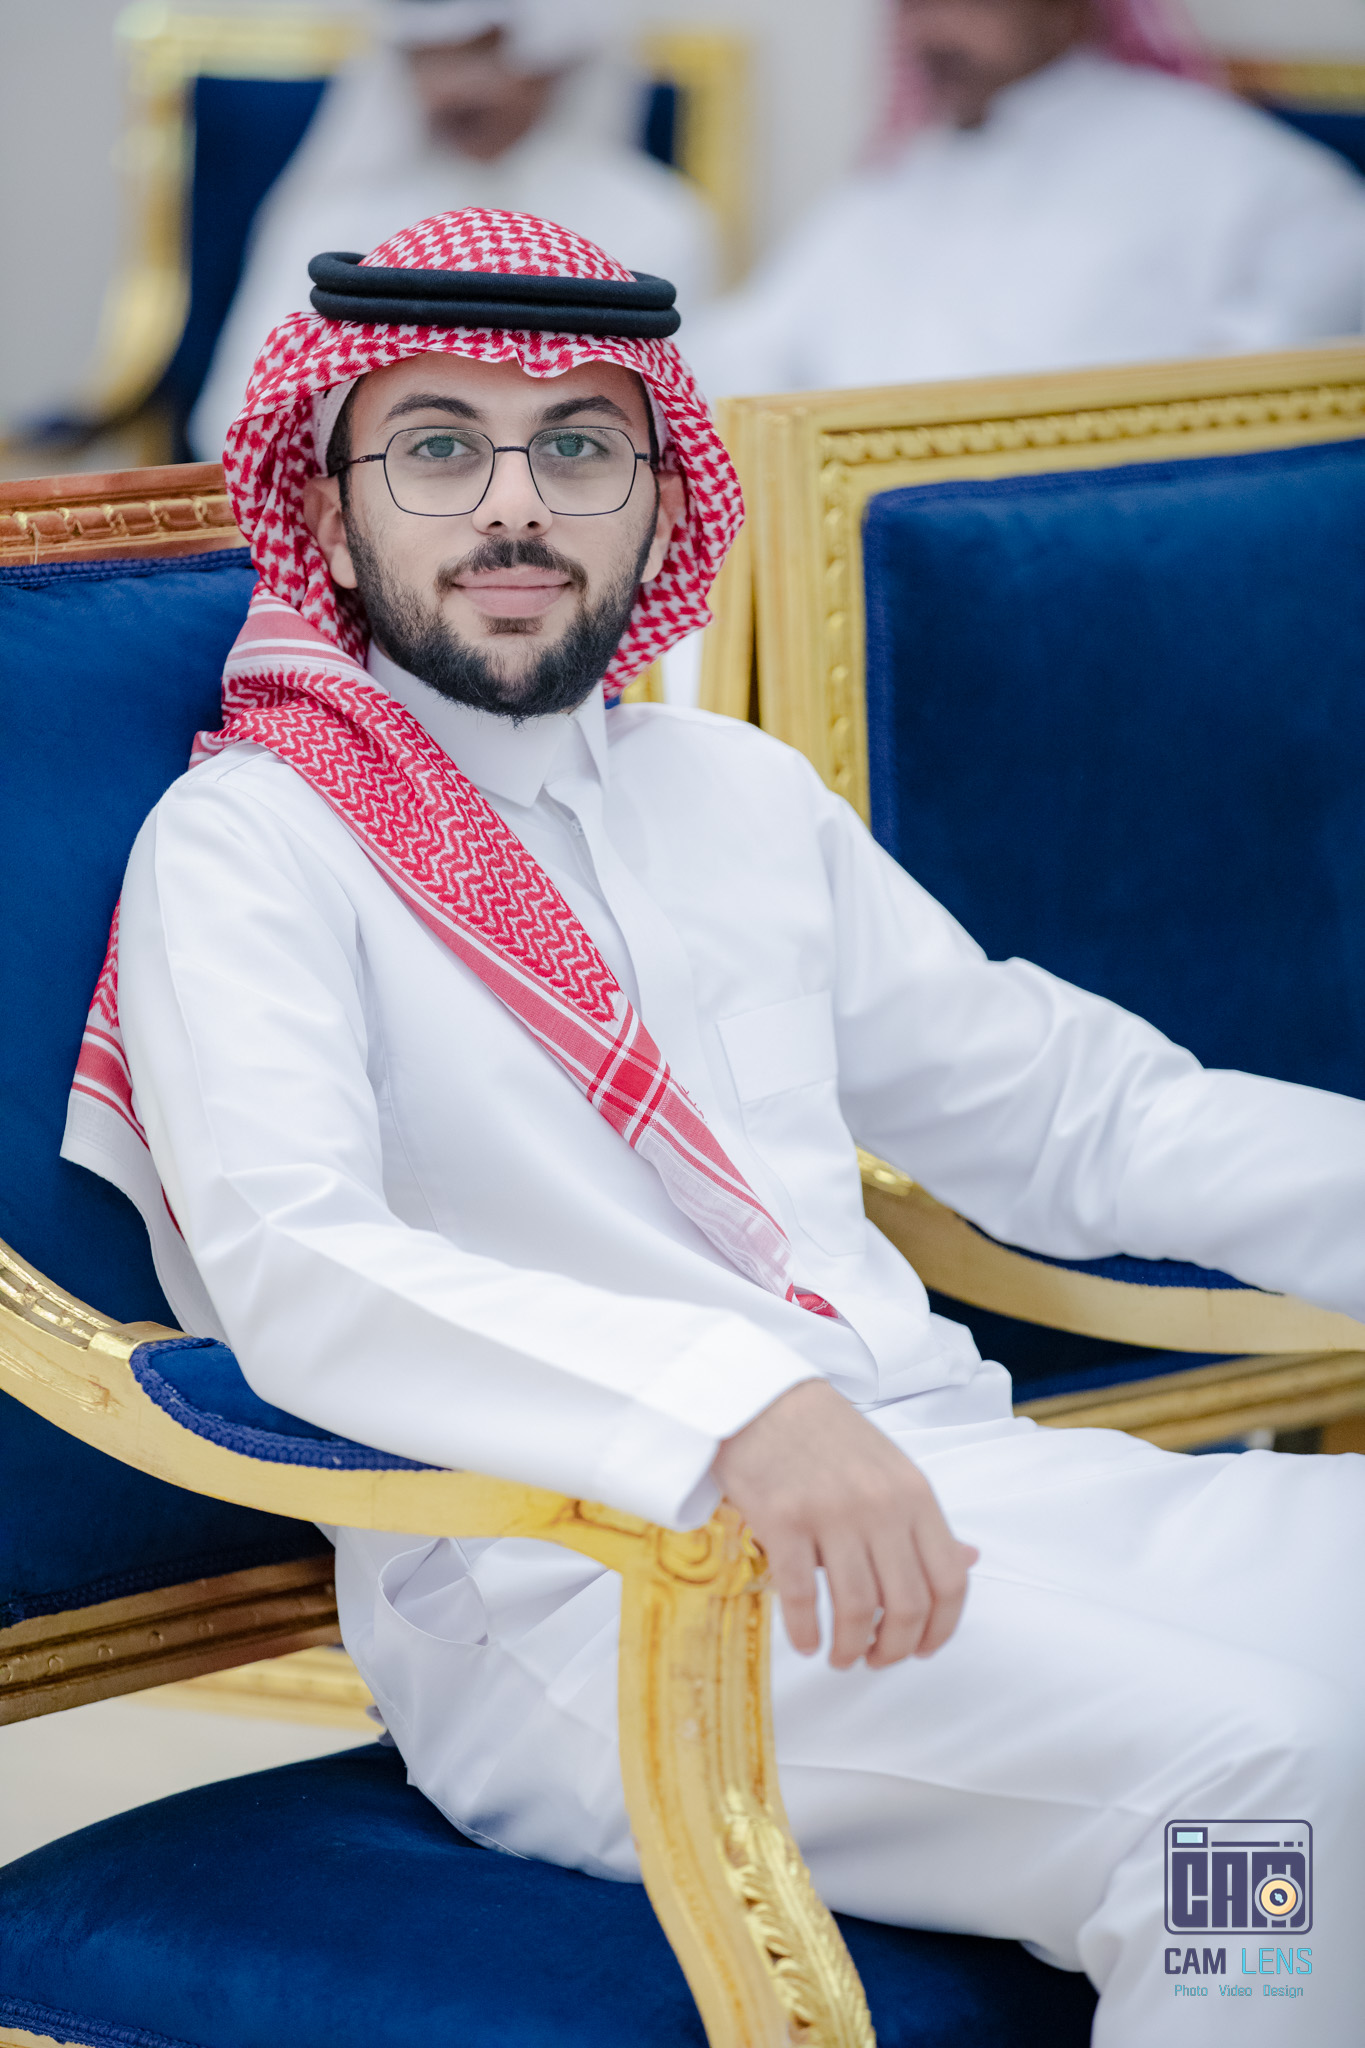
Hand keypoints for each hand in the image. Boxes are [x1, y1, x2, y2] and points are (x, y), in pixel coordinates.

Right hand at [711, 1379, 977, 1669]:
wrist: (761, 1398)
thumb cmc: (828, 1437)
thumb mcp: (891, 1471)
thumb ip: (926, 1523)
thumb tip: (968, 1562)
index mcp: (915, 1494)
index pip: (949, 1580)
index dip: (941, 1628)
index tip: (923, 1649)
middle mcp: (880, 1505)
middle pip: (906, 1604)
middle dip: (894, 1649)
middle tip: (876, 1660)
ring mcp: (831, 1512)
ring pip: (857, 1608)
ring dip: (850, 1649)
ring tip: (840, 1657)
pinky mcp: (783, 1519)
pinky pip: (803, 1595)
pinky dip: (807, 1632)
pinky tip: (806, 1643)